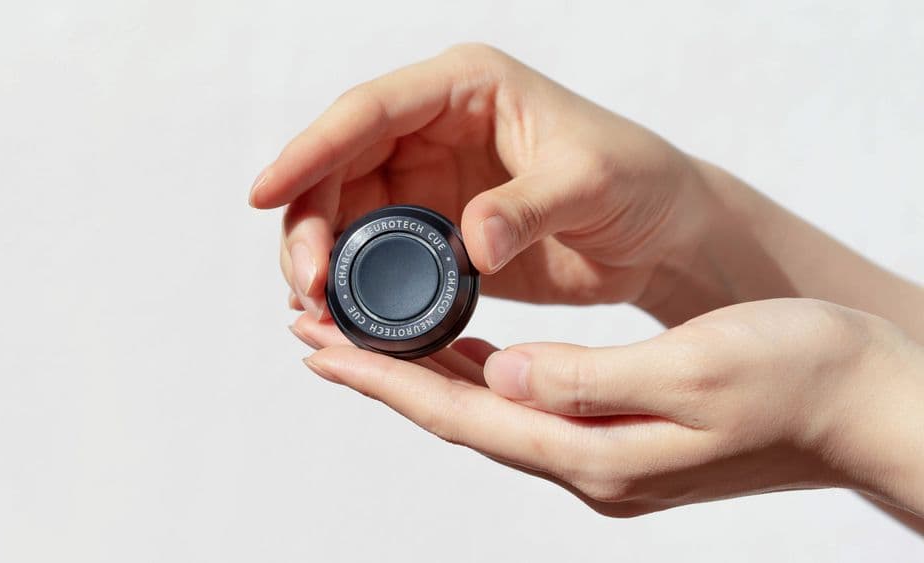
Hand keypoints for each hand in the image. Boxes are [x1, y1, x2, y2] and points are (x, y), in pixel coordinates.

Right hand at [251, 43, 714, 318]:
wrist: (661, 234)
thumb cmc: (639, 182)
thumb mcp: (592, 181)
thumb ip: (530, 204)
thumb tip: (469, 242)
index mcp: (464, 89)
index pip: (367, 112)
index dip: (309, 151)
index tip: (263, 195)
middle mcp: (434, 130)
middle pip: (340, 167)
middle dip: (309, 222)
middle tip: (307, 286)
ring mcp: (430, 183)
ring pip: (345, 214)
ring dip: (322, 259)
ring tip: (317, 311)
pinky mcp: (435, 234)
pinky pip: (375, 255)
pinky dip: (352, 285)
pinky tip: (342, 318)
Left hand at [292, 298, 923, 516]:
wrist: (868, 403)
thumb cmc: (798, 379)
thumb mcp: (694, 371)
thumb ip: (589, 380)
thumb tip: (499, 376)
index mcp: (598, 453)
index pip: (463, 416)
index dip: (386, 382)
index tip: (322, 349)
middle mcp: (589, 464)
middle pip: (460, 419)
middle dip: (384, 377)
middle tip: (317, 335)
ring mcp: (603, 455)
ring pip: (486, 412)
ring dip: (421, 376)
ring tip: (364, 338)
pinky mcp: (620, 437)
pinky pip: (525, 404)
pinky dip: (475, 377)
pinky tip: (456, 351)